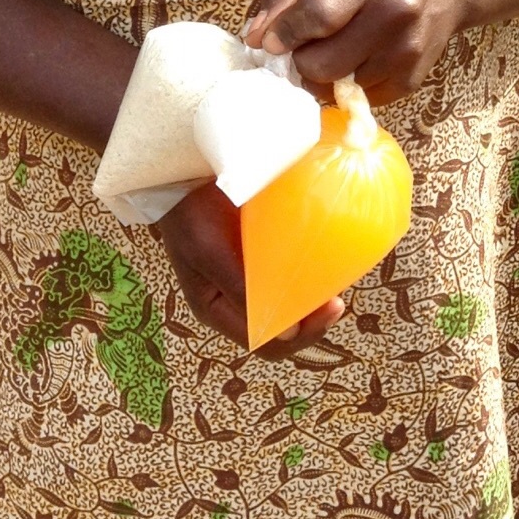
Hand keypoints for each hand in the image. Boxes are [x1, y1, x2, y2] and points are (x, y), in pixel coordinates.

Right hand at [154, 182, 343, 358]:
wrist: (181, 175)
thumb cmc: (189, 213)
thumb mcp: (209, 251)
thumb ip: (240, 290)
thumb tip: (285, 334)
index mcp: (216, 309)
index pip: (264, 342)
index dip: (300, 335)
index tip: (328, 309)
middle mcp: (233, 301)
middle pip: (279, 330)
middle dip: (311, 321)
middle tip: (337, 300)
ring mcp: (245, 280)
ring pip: (285, 306)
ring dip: (311, 301)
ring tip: (334, 283)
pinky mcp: (256, 258)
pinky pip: (285, 277)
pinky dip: (305, 275)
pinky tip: (320, 261)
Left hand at [243, 0, 465, 105]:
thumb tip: (255, 39)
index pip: (316, 15)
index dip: (283, 34)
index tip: (269, 41)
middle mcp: (394, 12)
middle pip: (321, 63)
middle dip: (301, 57)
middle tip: (307, 40)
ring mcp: (407, 50)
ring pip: (337, 86)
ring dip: (324, 72)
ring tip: (338, 42)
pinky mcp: (413, 78)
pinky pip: (360, 98)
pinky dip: (349, 82)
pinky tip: (360, 54)